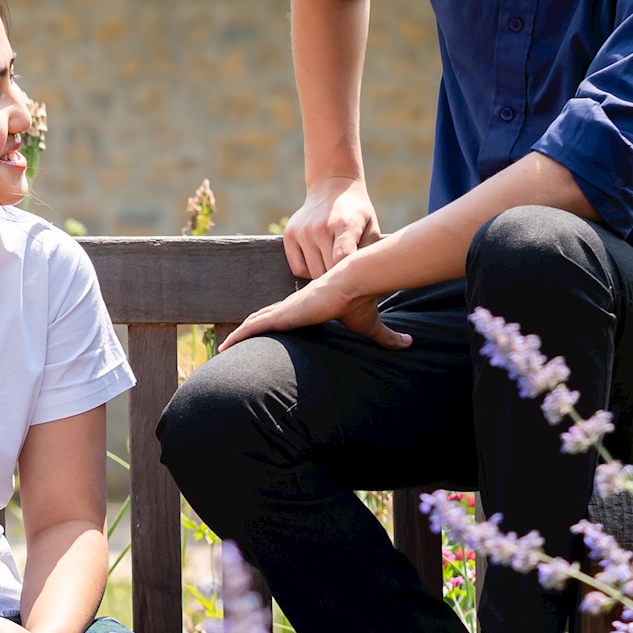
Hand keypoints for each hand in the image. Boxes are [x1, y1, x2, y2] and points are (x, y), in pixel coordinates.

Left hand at [219, 268, 414, 353]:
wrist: (354, 281)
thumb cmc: (360, 300)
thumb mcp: (370, 325)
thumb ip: (386, 336)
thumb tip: (409, 344)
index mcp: (306, 309)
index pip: (283, 318)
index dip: (270, 324)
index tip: (259, 334)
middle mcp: (290, 308)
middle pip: (262, 319)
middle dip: (247, 331)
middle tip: (232, 344)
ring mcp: (283, 310)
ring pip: (253, 325)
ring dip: (238, 336)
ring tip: (222, 350)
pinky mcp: (281, 315)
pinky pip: (253, 327)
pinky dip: (238, 336)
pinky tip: (225, 347)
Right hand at [285, 176, 382, 278]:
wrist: (332, 187)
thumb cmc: (356, 213)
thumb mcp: (371, 227)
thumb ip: (367, 252)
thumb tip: (359, 277)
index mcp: (345, 225)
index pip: (341, 259)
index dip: (348, 274)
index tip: (354, 277)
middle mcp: (320, 228)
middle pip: (327, 271)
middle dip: (338, 276)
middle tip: (346, 275)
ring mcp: (303, 231)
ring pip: (312, 273)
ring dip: (323, 274)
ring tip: (333, 266)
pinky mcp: (289, 234)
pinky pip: (297, 268)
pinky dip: (308, 271)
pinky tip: (319, 262)